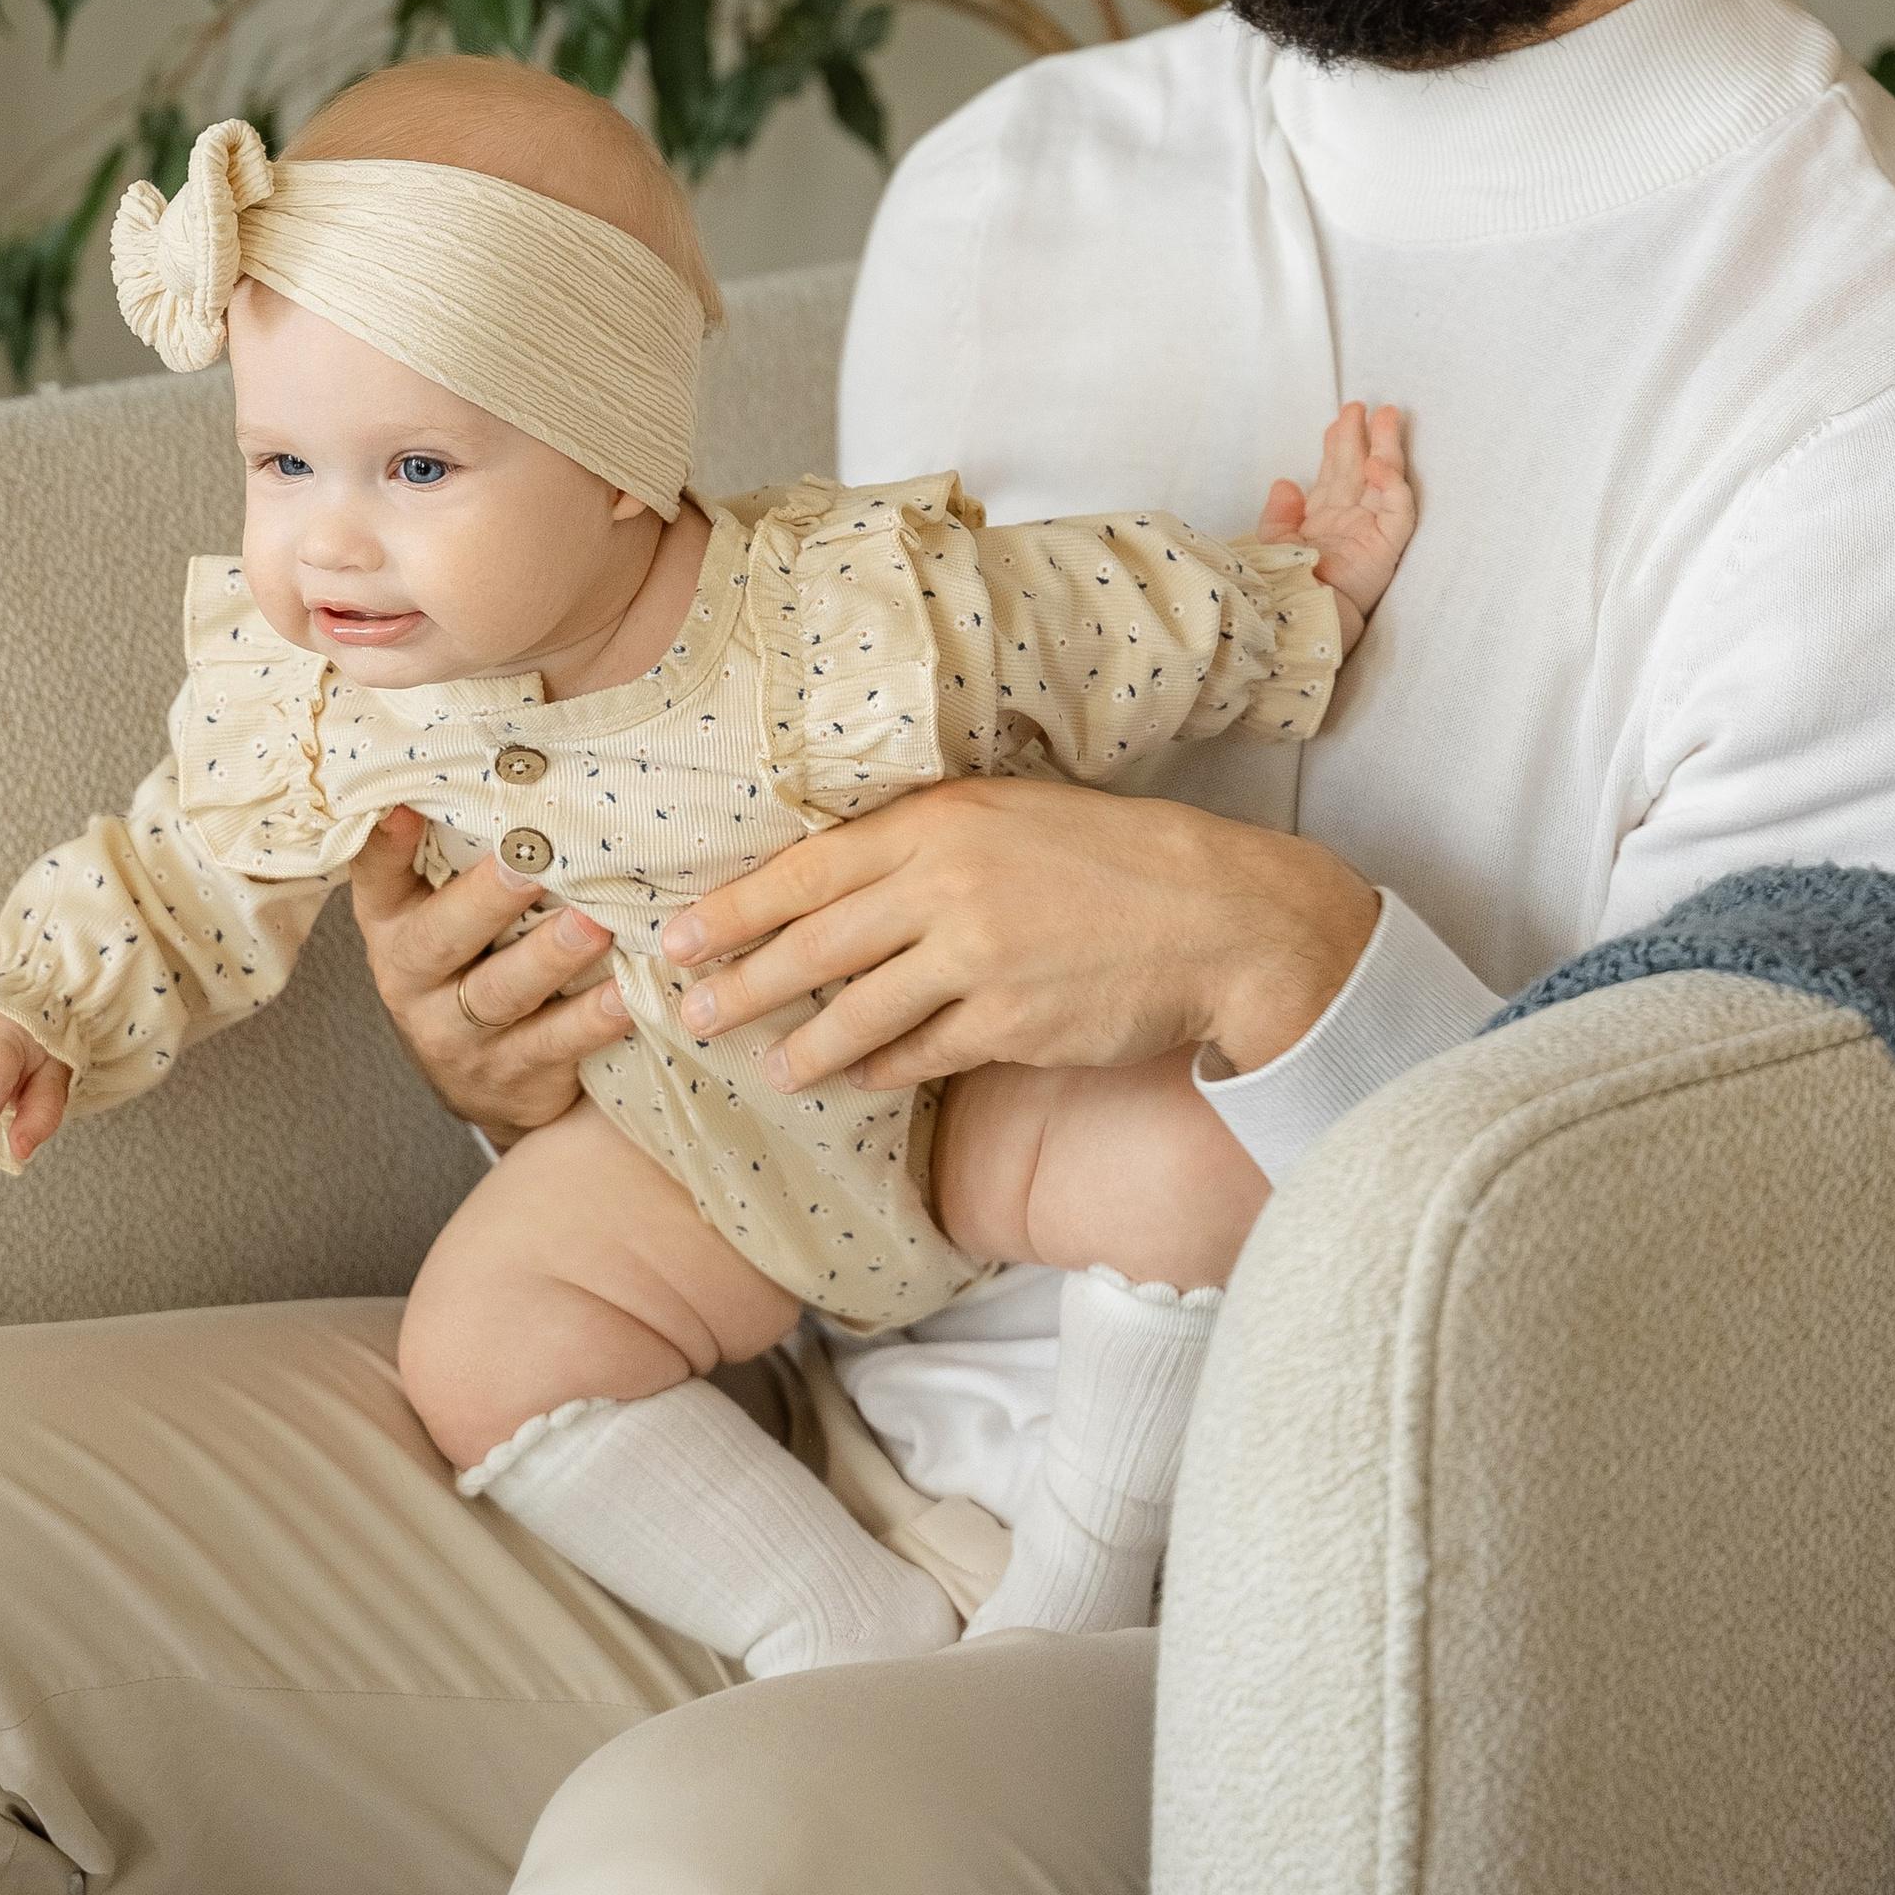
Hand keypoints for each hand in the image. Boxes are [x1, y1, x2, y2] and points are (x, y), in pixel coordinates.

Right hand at [349, 806, 632, 1145]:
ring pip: (500, 994)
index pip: (376, 880)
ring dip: (549, 958)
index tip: (403, 807)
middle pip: (441, 939)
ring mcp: (457, 1036)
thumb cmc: (474, 961)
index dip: (384, 847)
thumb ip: (459, 852)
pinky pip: (553, 1047)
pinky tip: (625, 995)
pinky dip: (591, 1021)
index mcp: (394, 926)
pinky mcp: (509, 1077)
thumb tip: (514, 756)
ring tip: (593, 925)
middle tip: (530, 863)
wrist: (485, 1080)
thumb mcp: (444, 911)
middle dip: (486, 900)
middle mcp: (413, 981)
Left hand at [657, 778, 1380, 1094]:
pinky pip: (919, 1055)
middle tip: (688, 1016)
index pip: (806, 869)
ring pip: (857, 1010)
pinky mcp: (1008, 1025)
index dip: (734, 909)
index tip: (676, 937)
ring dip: (802, 1044)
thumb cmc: (1113, 859)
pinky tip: (859, 1078)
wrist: (1217, 916)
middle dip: (741, 984)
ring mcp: (976, 960)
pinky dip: (882, 1068)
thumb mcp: (1012, 816)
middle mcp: (947, 886)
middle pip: (813, 943)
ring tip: (769, 1067)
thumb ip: (927, 844)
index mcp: (940, 822)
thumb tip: (839, 881)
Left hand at [1258, 399, 1413, 632]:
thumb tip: (1284, 483)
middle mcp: (1349, 520)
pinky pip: (1397, 510)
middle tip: (1360, 405)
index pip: (1335, 473)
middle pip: (1359, 469)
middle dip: (1362, 435)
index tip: (1339, 418)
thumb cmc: (1286, 584)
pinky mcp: (1387, 546)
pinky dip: (1390, 486)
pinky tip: (1378, 464)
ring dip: (1385, 447)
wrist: (1299, 617)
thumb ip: (1279, 513)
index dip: (1338, 444)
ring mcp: (1371, 531)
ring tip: (1386, 416)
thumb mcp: (1274, 541)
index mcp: (1322, 519)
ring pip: (1385, 480)